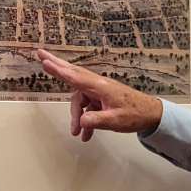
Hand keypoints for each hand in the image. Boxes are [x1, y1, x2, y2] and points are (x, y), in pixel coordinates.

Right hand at [37, 50, 163, 141]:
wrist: (151, 114)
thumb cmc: (135, 114)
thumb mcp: (115, 120)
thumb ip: (97, 121)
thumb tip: (81, 121)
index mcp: (100, 86)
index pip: (75, 76)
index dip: (58, 70)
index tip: (45, 61)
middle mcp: (98, 85)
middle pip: (73, 74)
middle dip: (56, 67)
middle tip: (40, 55)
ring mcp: (99, 91)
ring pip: (80, 100)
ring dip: (76, 116)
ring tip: (76, 133)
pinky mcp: (102, 99)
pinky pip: (88, 108)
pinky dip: (86, 120)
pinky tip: (86, 135)